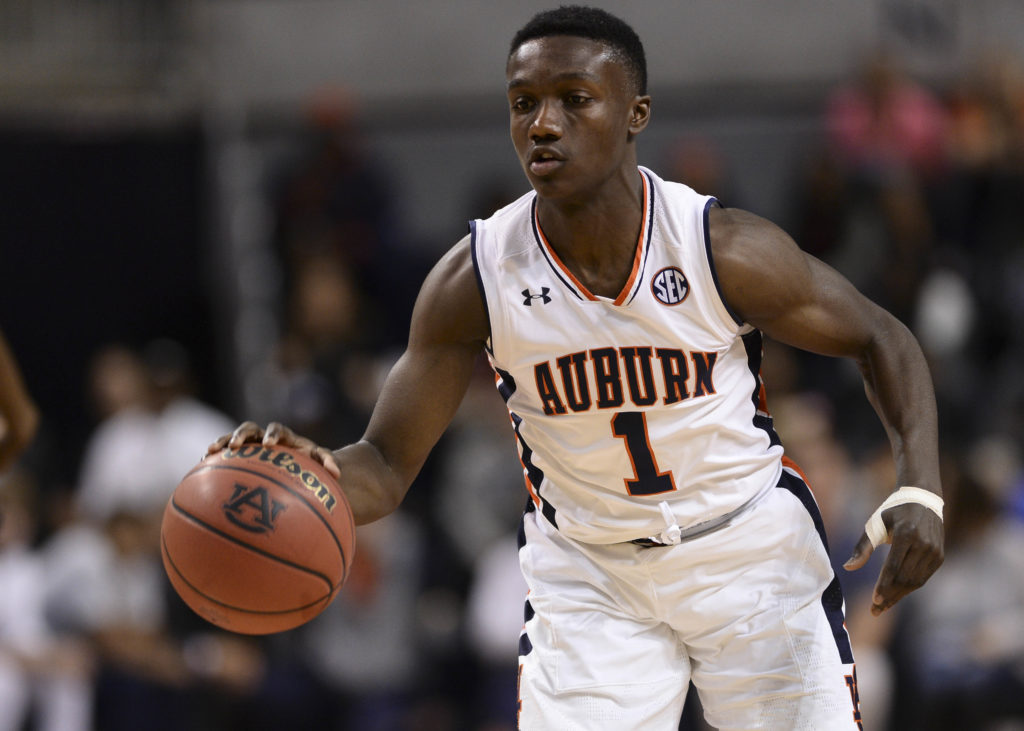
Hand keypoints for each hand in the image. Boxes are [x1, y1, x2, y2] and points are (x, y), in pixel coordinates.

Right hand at [207, 421, 340, 479]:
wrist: (300, 468)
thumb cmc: (311, 466)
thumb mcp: (320, 464)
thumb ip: (328, 463)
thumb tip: (337, 473)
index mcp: (285, 437)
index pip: (278, 429)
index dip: (272, 434)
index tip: (269, 444)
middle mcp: (264, 438)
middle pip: (250, 428)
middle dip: (241, 435)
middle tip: (235, 446)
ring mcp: (250, 447)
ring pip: (232, 439)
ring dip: (221, 442)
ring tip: (209, 452)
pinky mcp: (240, 458)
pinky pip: (224, 456)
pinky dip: (213, 459)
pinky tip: (200, 468)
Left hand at [843, 502, 942, 615]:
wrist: (923, 498)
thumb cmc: (893, 511)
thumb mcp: (875, 524)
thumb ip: (862, 547)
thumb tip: (848, 568)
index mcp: (906, 533)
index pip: (893, 566)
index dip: (883, 585)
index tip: (874, 601)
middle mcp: (924, 544)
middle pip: (904, 578)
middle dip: (889, 596)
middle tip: (875, 610)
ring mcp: (934, 551)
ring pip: (915, 581)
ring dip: (898, 596)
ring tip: (883, 607)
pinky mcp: (939, 557)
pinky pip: (923, 578)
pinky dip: (909, 588)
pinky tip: (896, 595)